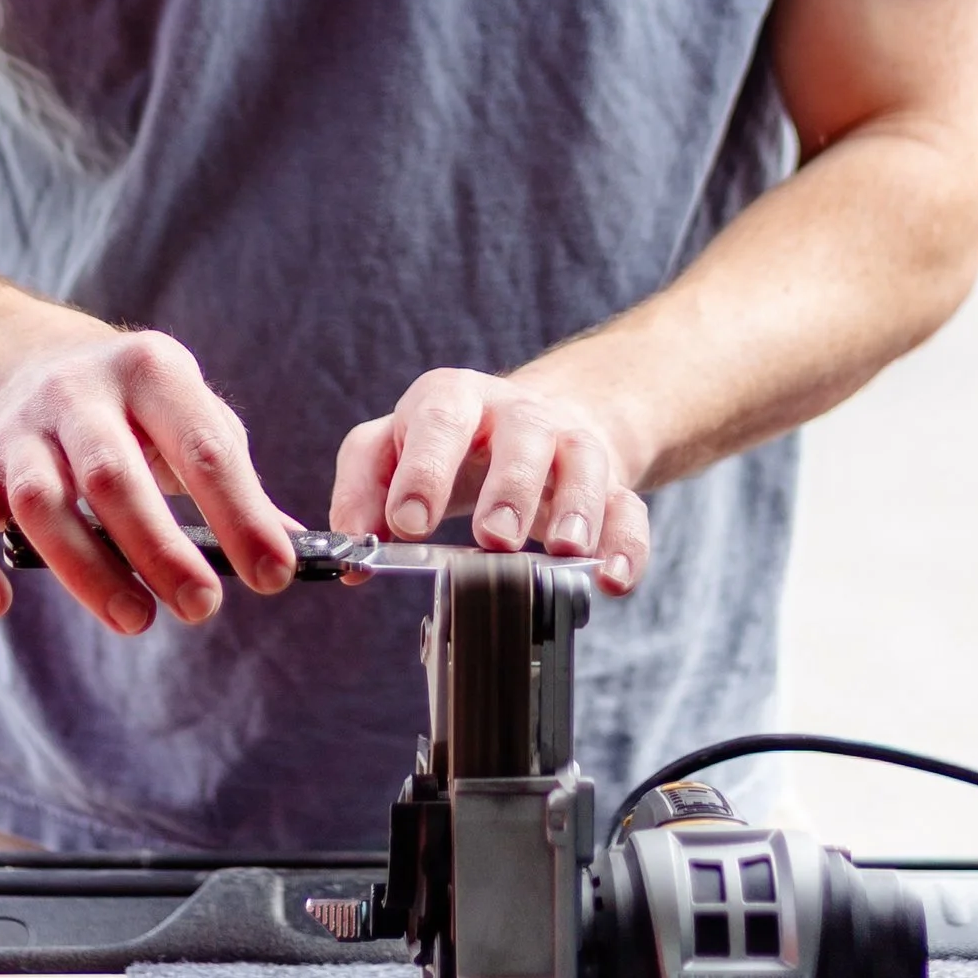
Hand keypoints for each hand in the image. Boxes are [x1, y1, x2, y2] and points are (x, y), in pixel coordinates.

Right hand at [0, 327, 294, 635]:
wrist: (32, 360)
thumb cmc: (140, 409)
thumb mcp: (195, 417)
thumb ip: (237, 479)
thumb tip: (300, 551)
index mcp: (152, 370)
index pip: (203, 445)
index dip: (241, 514)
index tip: (274, 574)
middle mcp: (80, 392)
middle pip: (114, 475)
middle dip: (160, 548)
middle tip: (202, 608)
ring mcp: (21, 429)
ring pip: (38, 501)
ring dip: (86, 568)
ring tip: (137, 619)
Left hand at [328, 368, 649, 592]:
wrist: (532, 419)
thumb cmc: (448, 441)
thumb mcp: (393, 450)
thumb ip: (363, 492)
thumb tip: (350, 554)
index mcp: (453, 398)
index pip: (438, 418)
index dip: (424, 469)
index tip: (409, 523)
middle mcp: (517, 413)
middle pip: (522, 435)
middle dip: (510, 487)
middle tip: (494, 538)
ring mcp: (569, 443)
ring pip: (583, 461)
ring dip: (578, 507)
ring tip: (565, 552)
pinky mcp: (609, 480)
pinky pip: (627, 505)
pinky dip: (626, 542)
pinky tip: (614, 580)